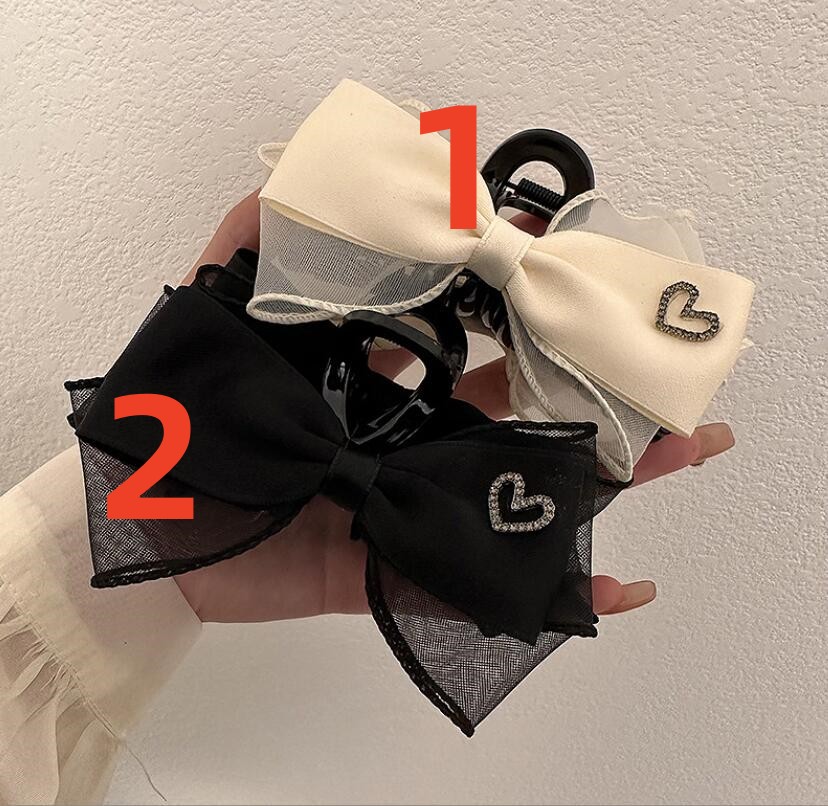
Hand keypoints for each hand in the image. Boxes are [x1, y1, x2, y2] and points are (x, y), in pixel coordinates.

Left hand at [173, 192, 734, 622]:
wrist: (140, 533)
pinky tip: (617, 587)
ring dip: (604, 476)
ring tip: (686, 452)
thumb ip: (242, 251)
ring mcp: (404, 504)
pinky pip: (471, 582)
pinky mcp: (390, 570)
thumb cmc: (174, 426)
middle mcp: (402, 438)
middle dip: (590, 392)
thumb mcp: (206, 326)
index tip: (571, 278)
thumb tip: (285, 174)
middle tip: (663, 371)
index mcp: (372, 382)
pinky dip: (545, 590)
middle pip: (513, 414)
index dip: (518, 310)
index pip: (465, 341)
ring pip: (514, 488)